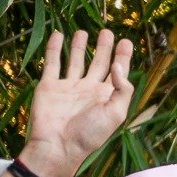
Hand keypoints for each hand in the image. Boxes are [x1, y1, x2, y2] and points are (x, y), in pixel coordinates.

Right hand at [20, 29, 135, 176]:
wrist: (58, 145)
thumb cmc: (90, 133)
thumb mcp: (116, 113)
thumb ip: (122, 89)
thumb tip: (119, 66)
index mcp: (107, 96)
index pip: (118, 72)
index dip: (123, 57)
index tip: (127, 41)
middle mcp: (88, 89)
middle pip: (98, 63)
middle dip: (103, 48)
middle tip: (107, 31)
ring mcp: (69, 86)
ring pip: (75, 60)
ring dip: (80, 46)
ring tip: (84, 31)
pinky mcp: (49, 85)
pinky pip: (52, 63)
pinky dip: (55, 48)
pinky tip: (58, 35)